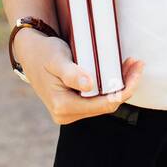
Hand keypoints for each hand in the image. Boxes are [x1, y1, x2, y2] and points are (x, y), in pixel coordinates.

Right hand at [15, 27, 143, 123]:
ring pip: (103, 103)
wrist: (29, 53)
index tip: (136, 69)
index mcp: (63, 106)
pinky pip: (97, 100)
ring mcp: (69, 112)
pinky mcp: (73, 106)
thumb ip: (71, 73)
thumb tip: (89, 85)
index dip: (125, 89)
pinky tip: (118, 72)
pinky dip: (109, 86)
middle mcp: (66, 114)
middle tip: (138, 63)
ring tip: (131, 65)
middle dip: (125, 85)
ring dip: (119, 85)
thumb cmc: (43, 52)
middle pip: (107, 105)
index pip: (104, 104)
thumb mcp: (56, 58)